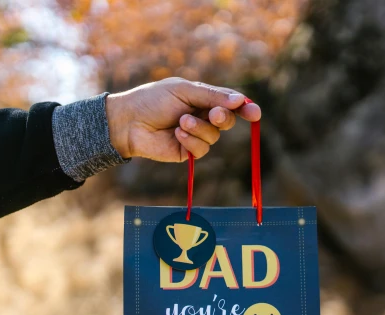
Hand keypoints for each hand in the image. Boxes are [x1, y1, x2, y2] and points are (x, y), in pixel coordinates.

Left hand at [105, 77, 261, 161]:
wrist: (129, 121)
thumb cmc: (152, 100)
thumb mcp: (184, 91)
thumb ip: (212, 96)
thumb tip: (240, 100)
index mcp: (203, 99)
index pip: (230, 104)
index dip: (245, 109)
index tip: (256, 113)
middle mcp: (202, 117)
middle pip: (228, 121)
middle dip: (224, 118)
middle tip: (215, 115)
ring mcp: (196, 136)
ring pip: (215, 137)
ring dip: (200, 128)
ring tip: (180, 122)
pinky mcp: (188, 152)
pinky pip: (202, 149)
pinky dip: (191, 141)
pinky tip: (176, 134)